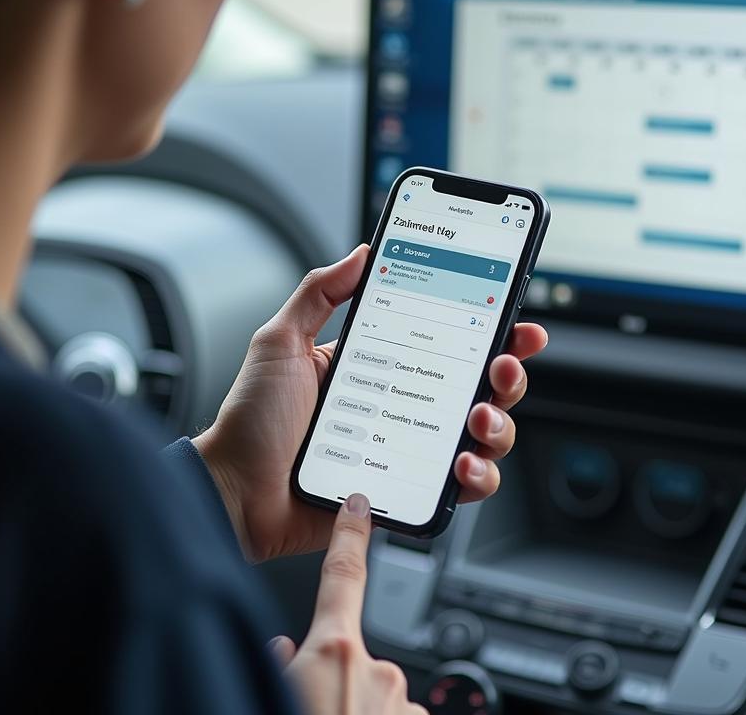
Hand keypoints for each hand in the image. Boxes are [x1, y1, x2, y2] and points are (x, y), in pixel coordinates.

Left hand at [194, 245, 547, 560]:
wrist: (232, 494)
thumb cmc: (252, 420)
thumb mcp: (281, 341)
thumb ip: (319, 292)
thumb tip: (362, 252)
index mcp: (382, 366)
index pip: (448, 342)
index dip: (490, 330)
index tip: (513, 318)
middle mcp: (404, 406)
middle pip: (480, 387)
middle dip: (507, 373)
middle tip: (502, 365)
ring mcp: (411, 451)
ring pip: (484, 435)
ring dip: (499, 424)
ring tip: (479, 419)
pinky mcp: (410, 493)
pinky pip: (464, 486)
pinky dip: (479, 475)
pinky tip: (464, 463)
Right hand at [270, 493, 425, 714]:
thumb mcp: (271, 691)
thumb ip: (281, 660)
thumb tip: (286, 648)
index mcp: (334, 651)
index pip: (342, 575)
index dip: (349, 537)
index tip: (358, 507)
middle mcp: (376, 670)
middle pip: (349, 652)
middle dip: (331, 673)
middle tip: (309, 704)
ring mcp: (401, 702)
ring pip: (369, 690)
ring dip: (350, 703)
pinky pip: (389, 714)